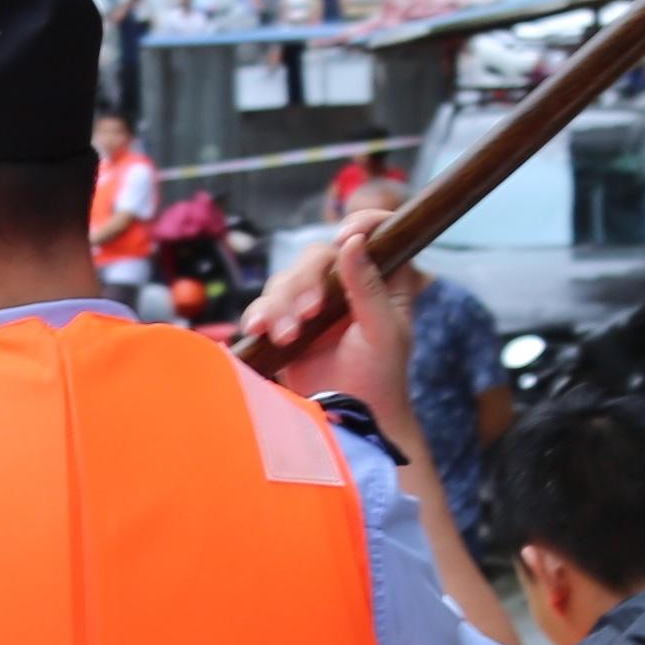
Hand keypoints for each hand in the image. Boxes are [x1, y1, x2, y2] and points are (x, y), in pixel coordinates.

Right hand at [240, 223, 419, 439]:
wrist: (349, 419)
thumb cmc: (379, 378)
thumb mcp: (383, 332)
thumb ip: (368, 287)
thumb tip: (354, 241)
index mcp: (383, 280)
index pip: (377, 234)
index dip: (362, 224)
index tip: (345, 236)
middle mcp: (347, 284)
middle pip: (318, 256)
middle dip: (307, 282)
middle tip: (309, 313)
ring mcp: (314, 303)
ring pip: (287, 279)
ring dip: (282, 304)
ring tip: (287, 337)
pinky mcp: (287, 322)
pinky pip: (266, 306)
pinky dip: (261, 315)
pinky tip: (261, 330)